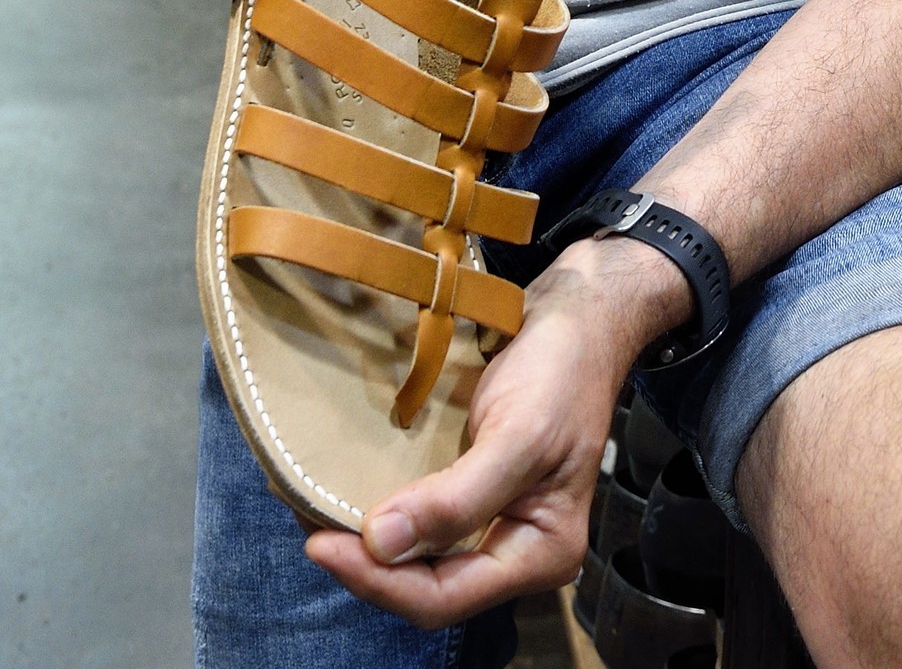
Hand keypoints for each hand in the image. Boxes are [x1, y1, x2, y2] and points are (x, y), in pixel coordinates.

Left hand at [307, 241, 690, 627]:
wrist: (583, 310)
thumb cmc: (562, 369)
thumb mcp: (518, 433)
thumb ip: (458, 498)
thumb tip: (380, 543)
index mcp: (541, 552)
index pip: (445, 597)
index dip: (380, 581)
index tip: (321, 543)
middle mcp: (516, 548)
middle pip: (429, 588)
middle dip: (370, 568)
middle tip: (311, 532)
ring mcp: (496, 519)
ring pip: (421, 559)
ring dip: (370, 546)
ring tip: (315, 517)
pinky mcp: (476, 489)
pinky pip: (424, 520)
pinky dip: (385, 514)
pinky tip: (350, 494)